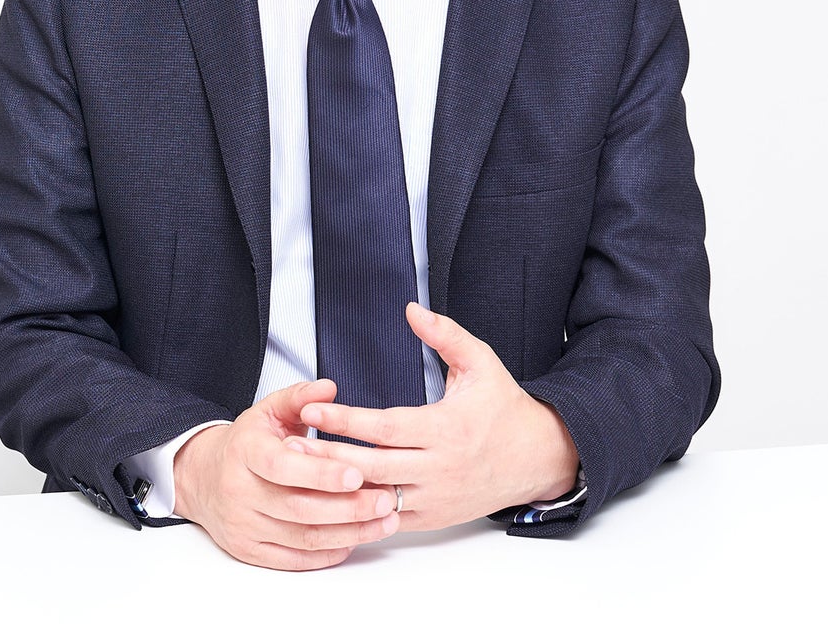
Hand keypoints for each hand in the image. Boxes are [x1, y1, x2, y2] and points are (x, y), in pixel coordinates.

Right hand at [172, 379, 400, 569]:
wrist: (201, 477)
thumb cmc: (246, 445)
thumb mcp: (268, 412)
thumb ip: (299, 398)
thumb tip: (329, 387)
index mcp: (243, 451)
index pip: (281, 466)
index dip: (320, 473)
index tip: (356, 474)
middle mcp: (238, 491)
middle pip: (298, 508)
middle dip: (348, 508)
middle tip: (386, 501)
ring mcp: (242, 525)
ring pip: (302, 537)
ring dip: (349, 533)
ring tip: (384, 522)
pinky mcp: (249, 551)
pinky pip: (296, 560)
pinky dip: (329, 553)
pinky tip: (356, 539)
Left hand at [297, 303, 579, 531]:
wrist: (538, 458)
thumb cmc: (504, 407)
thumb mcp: (481, 363)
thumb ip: (445, 335)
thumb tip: (411, 308)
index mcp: (447, 428)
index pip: (384, 427)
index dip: (344, 420)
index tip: (309, 410)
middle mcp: (440, 467)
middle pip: (372, 466)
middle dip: (328, 456)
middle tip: (289, 445)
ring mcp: (436, 497)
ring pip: (377, 497)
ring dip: (338, 488)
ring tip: (299, 473)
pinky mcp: (435, 517)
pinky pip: (389, 519)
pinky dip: (359, 512)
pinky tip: (330, 500)